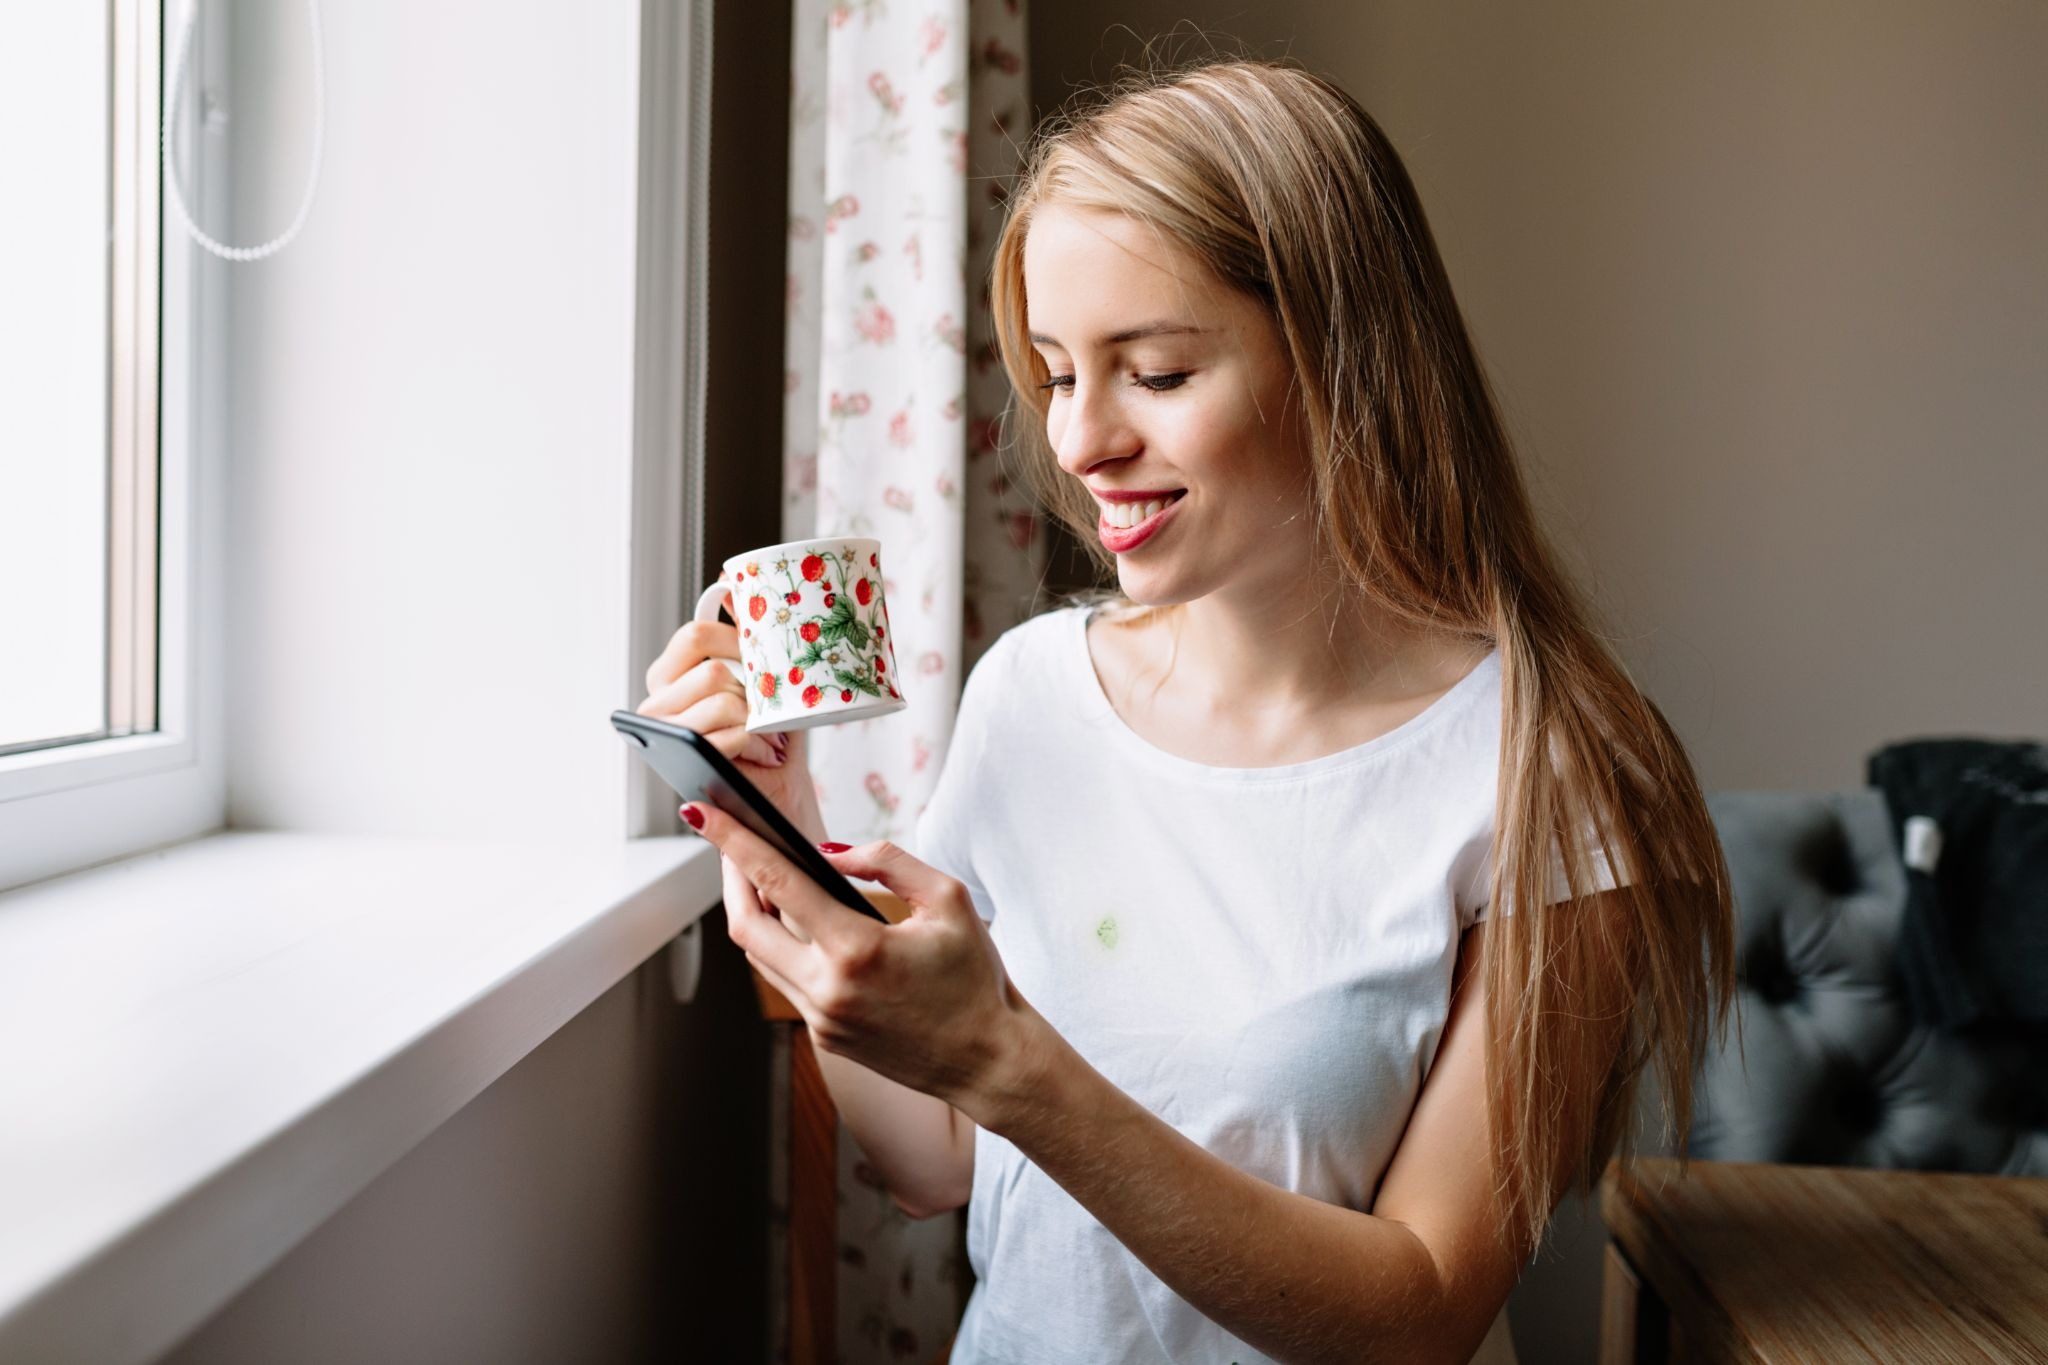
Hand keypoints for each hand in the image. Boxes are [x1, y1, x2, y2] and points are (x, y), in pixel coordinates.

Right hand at [637, 600, 823, 840]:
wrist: (779, 785)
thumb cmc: (769, 728)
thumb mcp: (760, 674)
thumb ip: (743, 632)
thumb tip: (733, 582)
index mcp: (668, 675)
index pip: (694, 635)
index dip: (735, 640)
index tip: (758, 658)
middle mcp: (657, 702)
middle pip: (711, 671)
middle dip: (750, 686)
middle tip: (763, 705)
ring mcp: (670, 734)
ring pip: (722, 702)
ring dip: (756, 717)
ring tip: (765, 731)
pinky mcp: (688, 762)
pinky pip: (730, 735)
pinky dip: (757, 741)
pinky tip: (763, 751)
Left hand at [684, 800, 1039, 1115]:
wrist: (988, 1061)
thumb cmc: (976, 979)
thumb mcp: (949, 900)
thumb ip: (887, 863)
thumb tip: (831, 853)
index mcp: (857, 950)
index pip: (777, 881)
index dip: (735, 842)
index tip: (704, 812)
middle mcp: (827, 989)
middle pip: (745, 925)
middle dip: (729, 877)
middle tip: (729, 842)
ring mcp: (820, 1019)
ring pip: (759, 957)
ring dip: (752, 912)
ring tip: (760, 875)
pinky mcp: (824, 1036)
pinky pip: (787, 981)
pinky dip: (782, 945)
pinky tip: (794, 921)